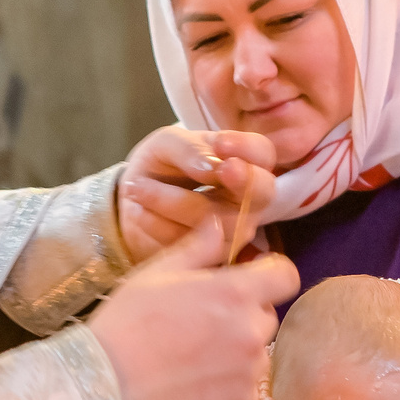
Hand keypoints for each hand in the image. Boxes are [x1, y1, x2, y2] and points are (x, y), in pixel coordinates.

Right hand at [87, 216, 298, 399]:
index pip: (285, 276)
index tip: (250, 281)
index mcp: (235, 292)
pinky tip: (191, 384)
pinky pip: (245, 388)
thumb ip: (199, 248)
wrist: (103, 391)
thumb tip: (221, 223)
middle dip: (243, 315)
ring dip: (235, 353)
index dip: (270, 275)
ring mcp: (250, 373)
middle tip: (201, 324)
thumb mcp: (156, 275)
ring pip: (256, 354)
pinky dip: (226, 387)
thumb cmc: (125, 326)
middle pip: (266, 316)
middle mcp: (252, 332)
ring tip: (191, 359)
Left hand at [117, 126, 277, 262]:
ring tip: (137, 188)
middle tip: (220, 170)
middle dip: (243, 180)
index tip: (220, 144)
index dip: (246, 148)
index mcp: (243, 160)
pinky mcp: (212, 255)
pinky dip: (157, 223)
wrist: (136, 201)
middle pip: (262, 192)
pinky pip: (190, 241)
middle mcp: (248, 197)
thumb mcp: (166, 144)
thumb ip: (190, 148)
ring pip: (218, 219)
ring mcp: (235, 229)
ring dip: (170, 201)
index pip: (262, 152)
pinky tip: (140, 211)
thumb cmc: (162, 165)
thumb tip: (213, 166)